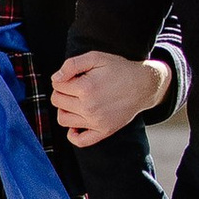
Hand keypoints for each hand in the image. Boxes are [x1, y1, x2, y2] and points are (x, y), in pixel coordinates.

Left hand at [52, 50, 171, 146]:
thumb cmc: (119, 69)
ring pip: (63, 119)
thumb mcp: (96, 57)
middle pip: (57, 101)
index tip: (74, 76)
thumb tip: (55, 78)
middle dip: (62, 91)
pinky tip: (77, 123)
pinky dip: (73, 134)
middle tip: (75, 86)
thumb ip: (72, 64)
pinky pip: (79, 141)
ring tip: (75, 101)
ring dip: (64, 109)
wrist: (143, 85)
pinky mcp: (103, 131)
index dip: (63, 78)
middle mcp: (89, 107)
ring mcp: (96, 122)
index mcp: (85, 88)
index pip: (57, 85)